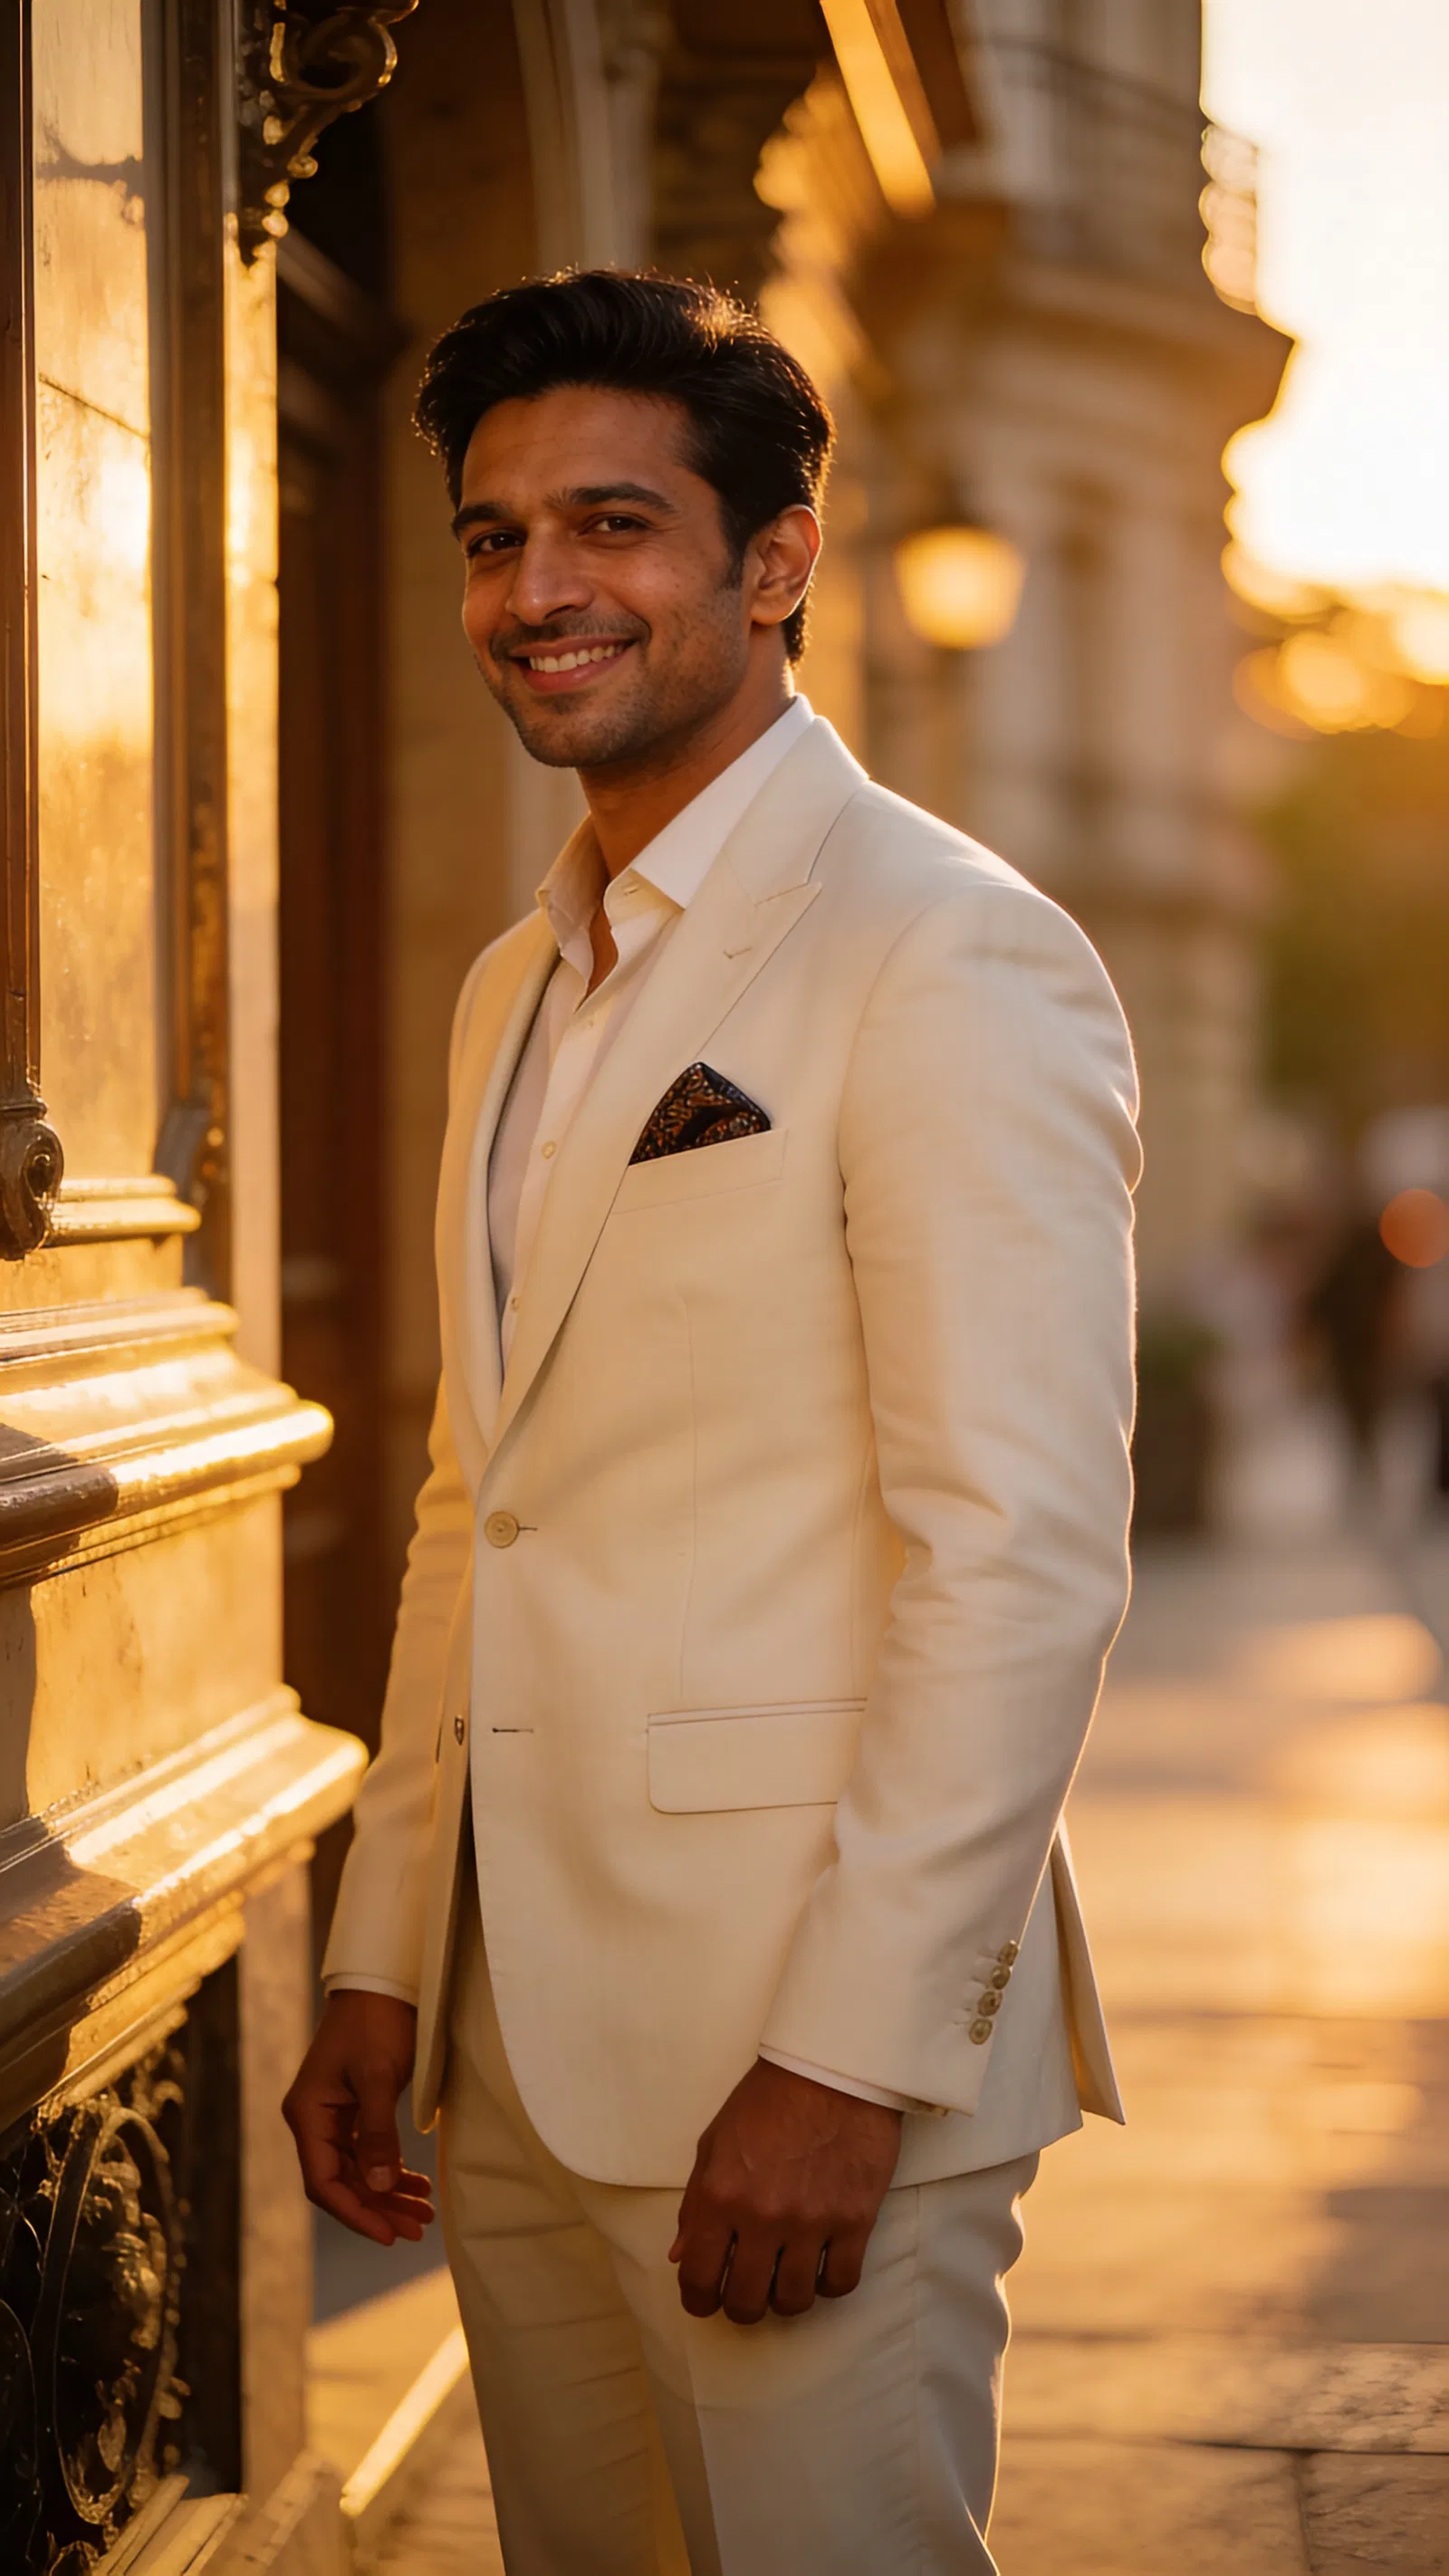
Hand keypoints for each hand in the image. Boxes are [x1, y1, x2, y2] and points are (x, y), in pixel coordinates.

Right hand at [282, 1989, 435, 2247]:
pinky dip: (390, 2170)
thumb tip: (378, 2187)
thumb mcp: (378, 2076)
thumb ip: (377, 2132)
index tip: (389, 2235)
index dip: (356, 2213)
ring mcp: (332, 2115)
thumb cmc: (377, 2021)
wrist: (382, 1981)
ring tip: (425, 2213)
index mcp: (307, 2114)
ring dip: (389, 2193)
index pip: (324, 2182)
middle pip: (342, 2182)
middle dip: (379, 2208)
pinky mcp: (352, 2108)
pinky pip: (367, 2152)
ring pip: (358, 2171)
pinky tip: (417, 2184)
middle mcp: (313, 2119)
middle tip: (418, 2229)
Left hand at [670, 2058, 901, 2325]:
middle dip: (741, 2306)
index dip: (698, 2300)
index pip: (699, 2278)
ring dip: (785, 2298)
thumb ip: (696, 2203)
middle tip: (747, 2293)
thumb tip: (681, 2255)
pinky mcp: (855, 2220)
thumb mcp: (715, 2142)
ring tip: (785, 2279)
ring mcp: (811, 2222)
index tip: (705, 2300)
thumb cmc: (767, 2100)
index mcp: (719, 2195)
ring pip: (795, 2300)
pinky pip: (841, 2282)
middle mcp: (762, 2217)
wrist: (832, 2067)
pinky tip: (822, 2266)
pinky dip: (828, 2284)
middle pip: (747, 2302)